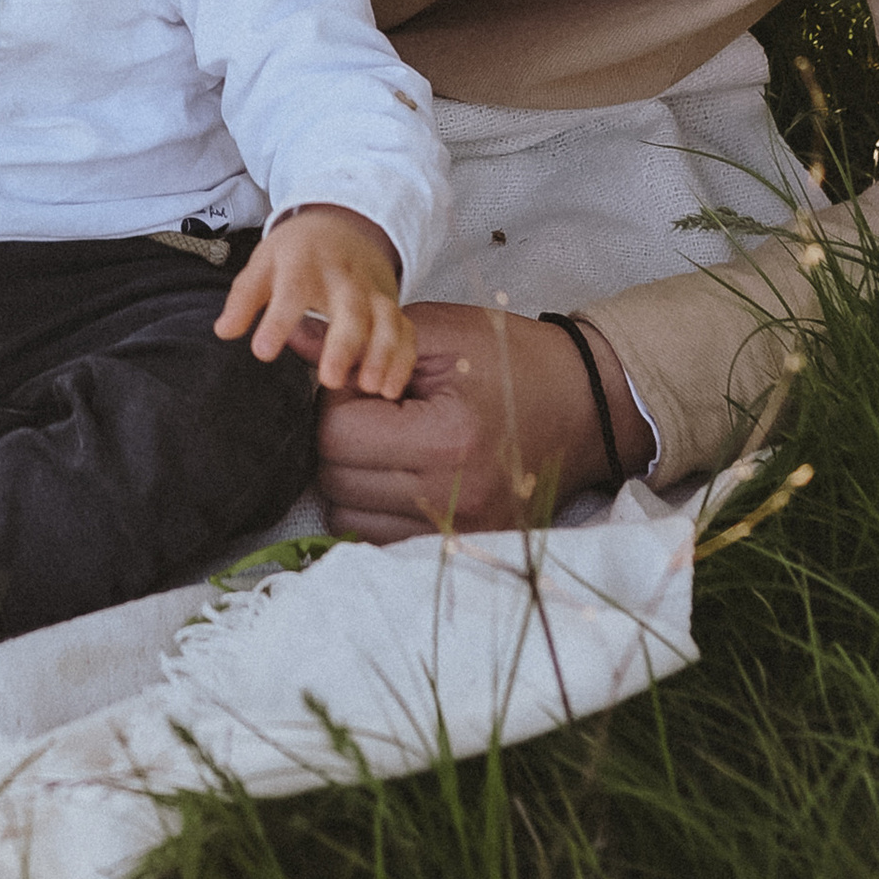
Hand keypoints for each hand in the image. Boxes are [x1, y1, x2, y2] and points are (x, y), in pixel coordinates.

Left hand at [216, 202, 413, 394]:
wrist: (341, 224)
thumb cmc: (297, 252)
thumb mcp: (264, 263)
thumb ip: (244, 298)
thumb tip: (223, 331)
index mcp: (304, 263)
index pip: (292, 291)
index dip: (278, 321)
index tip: (263, 352)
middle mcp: (343, 277)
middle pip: (350, 308)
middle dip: (343, 344)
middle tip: (330, 380)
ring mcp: (372, 291)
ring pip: (386, 319)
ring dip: (382, 353)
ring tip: (371, 387)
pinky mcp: (391, 304)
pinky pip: (405, 330)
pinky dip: (403, 359)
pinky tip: (390, 389)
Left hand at [314, 303, 642, 542]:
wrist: (588, 404)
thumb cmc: (512, 358)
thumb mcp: (439, 332)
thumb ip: (360, 337)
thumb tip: (290, 341)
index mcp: (447, 439)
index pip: (336, 435)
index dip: (335, 400)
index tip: (361, 381)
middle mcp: (452, 498)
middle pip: (335, 480)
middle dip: (337, 439)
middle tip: (371, 409)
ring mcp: (460, 531)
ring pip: (346, 518)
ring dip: (351, 477)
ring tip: (388, 440)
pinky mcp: (464, 546)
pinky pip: (379, 538)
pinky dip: (374, 506)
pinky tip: (401, 471)